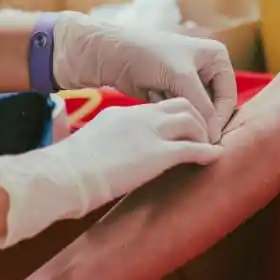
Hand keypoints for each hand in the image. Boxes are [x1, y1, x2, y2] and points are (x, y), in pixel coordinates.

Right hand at [0, 97, 220, 247]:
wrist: (64, 174)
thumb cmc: (67, 168)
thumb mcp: (88, 145)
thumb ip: (102, 144)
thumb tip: (98, 158)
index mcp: (122, 114)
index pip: (156, 108)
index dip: (172, 117)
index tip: (180, 129)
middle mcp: (141, 117)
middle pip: (181, 105)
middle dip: (196, 118)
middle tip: (203, 134)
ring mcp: (152, 134)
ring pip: (192, 120)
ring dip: (204, 133)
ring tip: (210, 146)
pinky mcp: (160, 154)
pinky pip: (194, 148)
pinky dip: (208, 152)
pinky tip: (215, 158)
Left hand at [51, 12, 237, 141]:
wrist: (111, 53)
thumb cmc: (149, 55)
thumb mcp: (181, 78)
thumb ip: (202, 107)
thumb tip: (215, 137)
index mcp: (217, 57)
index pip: (227, 97)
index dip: (219, 119)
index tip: (207, 140)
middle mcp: (206, 68)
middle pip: (213, 106)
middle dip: (199, 120)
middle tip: (188, 138)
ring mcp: (188, 81)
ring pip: (194, 111)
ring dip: (181, 118)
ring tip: (168, 121)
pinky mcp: (170, 91)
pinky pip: (178, 112)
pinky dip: (169, 114)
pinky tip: (156, 108)